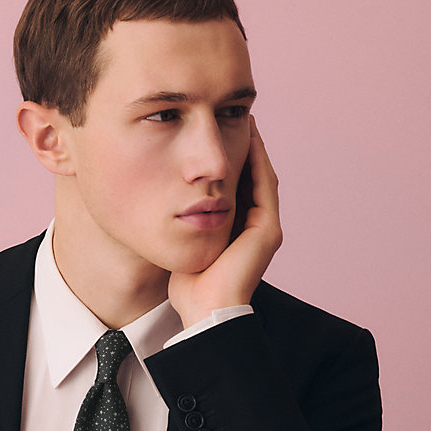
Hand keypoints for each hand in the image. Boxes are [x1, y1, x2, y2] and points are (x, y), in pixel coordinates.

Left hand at [168, 116, 281, 327]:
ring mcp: (266, 229)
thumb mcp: (184, 246)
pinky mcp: (268, 230)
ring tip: (246, 121)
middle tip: (237, 120)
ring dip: (255, 149)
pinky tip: (250, 138)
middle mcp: (258, 229)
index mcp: (240, 233)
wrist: (205, 310)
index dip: (232, 162)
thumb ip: (183, 225)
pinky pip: (264, 186)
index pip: (239, 189)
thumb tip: (162, 205)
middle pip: (253, 179)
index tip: (220, 137)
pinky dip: (257, 161)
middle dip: (246, 149)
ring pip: (262, 178)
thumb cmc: (189, 286)